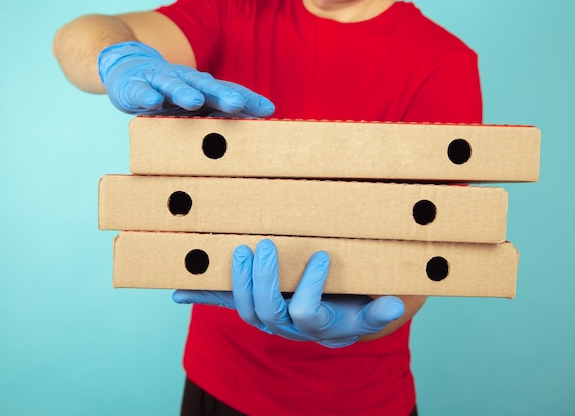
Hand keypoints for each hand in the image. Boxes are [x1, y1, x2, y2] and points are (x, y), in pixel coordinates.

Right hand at [98, 41, 274, 115]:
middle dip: (222, 95)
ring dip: (184, 93)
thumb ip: (217, 117)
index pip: (229, 92)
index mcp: (203, 88)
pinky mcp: (134, 86)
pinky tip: (152, 101)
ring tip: (194, 101)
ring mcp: (159, 81)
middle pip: (207, 86)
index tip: (268, 110)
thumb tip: (250, 138)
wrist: (128, 67)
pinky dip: (146, 95)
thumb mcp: (195, 105)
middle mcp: (185, 81)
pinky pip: (140, 91)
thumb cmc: (170, 94)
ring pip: (173, 85)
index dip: (248, 100)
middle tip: (237, 104)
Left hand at [172, 239, 404, 347]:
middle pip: (266, 311)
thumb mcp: (367, 312)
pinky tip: (179, 289)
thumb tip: (396, 305)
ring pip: (243, 308)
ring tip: (241, 250)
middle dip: (263, 280)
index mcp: (316, 327)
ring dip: (238, 280)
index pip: (306, 313)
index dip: (310, 287)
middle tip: (266, 247)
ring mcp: (266, 317)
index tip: (320, 257)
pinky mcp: (251, 306)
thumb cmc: (350, 310)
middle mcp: (286, 327)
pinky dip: (201, 296)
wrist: (334, 320)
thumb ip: (378, 311)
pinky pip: (223, 305)